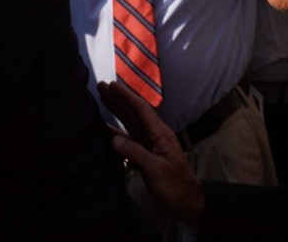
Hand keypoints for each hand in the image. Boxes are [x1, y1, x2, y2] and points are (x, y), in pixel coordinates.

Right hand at [97, 81, 204, 225]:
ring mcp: (150, 145)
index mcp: (160, 134)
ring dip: (117, 111)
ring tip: (102, 99)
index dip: (126, 96)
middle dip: (118, 99)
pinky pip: (129, 139)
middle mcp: (154, 135)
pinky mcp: (145, 155)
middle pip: (134, 113)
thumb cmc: (174, 185)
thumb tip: (114, 139)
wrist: (186, 201)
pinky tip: (105, 129)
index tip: (111, 85)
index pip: (141, 110)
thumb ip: (135, 153)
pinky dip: (116, 132)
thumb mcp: (155, 169)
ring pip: (130, 123)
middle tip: (101, 86)